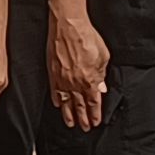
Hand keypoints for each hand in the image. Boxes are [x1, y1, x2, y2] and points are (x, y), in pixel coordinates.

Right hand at [50, 13, 109, 131]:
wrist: (67, 27)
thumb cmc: (87, 38)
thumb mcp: (103, 56)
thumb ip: (102, 74)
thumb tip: (100, 88)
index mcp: (89, 79)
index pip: (93, 102)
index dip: (94, 114)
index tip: (94, 123)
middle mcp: (74, 82)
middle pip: (79, 105)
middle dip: (82, 118)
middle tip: (83, 128)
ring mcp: (61, 78)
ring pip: (65, 101)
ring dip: (68, 113)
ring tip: (69, 122)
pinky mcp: (51, 71)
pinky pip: (53, 90)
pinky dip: (56, 99)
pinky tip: (57, 104)